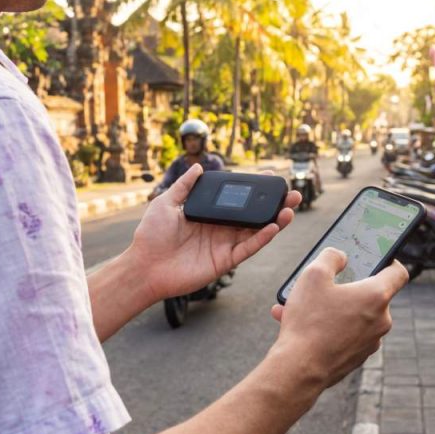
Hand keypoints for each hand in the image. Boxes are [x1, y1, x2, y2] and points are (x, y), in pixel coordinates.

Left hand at [127, 164, 301, 301]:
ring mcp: (224, 245)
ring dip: (274, 220)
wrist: (144, 266)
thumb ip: (184, 186)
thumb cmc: (150, 236)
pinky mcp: (224, 261)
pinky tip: (274, 227)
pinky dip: (262, 238)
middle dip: (273, 204)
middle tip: (291, 193)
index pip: (237, 200)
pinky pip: (247, 248)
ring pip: (256, 231)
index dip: (253, 189)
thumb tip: (198, 166)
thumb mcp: (165, 203)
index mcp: (209, 215)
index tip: (269, 175)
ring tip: (290, 208)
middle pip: (253, 215)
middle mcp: (220, 229)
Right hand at [270, 248, 407, 388]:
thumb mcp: (314, 275)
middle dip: (345, 287)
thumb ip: (331, 257)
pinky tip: (300, 325)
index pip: (398, 272)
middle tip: (324, 283)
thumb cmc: (309, 321)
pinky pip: (345, 334)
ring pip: (353, 315)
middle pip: (370, 294)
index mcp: (377, 296)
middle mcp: (381, 320)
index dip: (389, 260)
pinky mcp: (357, 357)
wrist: (299, 369)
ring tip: (299, 306)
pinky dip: (328, 327)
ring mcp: (370, 342)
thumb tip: (340, 256)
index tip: (375, 258)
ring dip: (331, 308)